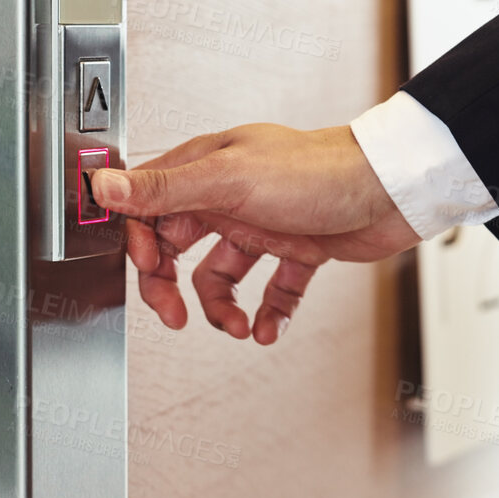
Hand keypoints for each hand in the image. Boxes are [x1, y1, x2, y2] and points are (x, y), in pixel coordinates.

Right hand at [90, 123, 422, 344]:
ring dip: (223, 309)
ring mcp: (262, 223)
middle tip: (176, 318)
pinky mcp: (297, 248)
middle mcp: (229, 195)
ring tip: (239, 327)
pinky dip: (268, 312)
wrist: (393, 188)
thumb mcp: (229, 180)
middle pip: (177, 247)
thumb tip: (105, 186)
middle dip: (171, 288)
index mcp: (205, 169)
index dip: (139, 243)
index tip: (146, 271)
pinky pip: (270, 289)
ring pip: (220, 276)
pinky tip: (271, 327)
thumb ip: (164, 188)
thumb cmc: (319, 170)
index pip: (148, 208)